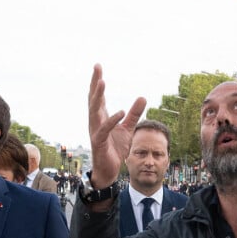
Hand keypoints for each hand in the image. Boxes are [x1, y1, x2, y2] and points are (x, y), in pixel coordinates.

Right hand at [88, 64, 145, 188]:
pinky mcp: (99, 142)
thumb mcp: (128, 128)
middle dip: (95, 83)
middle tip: (97, 68)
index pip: (98, 96)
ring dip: (98, 97)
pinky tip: (121, 112)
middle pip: (93, 99)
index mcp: (101, 117)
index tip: (98, 67)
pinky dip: (112, 120)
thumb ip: (134, 113)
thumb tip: (143, 97)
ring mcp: (95, 131)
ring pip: (94, 111)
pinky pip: (104, 129)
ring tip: (102, 82)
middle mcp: (95, 121)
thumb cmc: (115, 149)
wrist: (109, 170)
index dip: (97, 82)